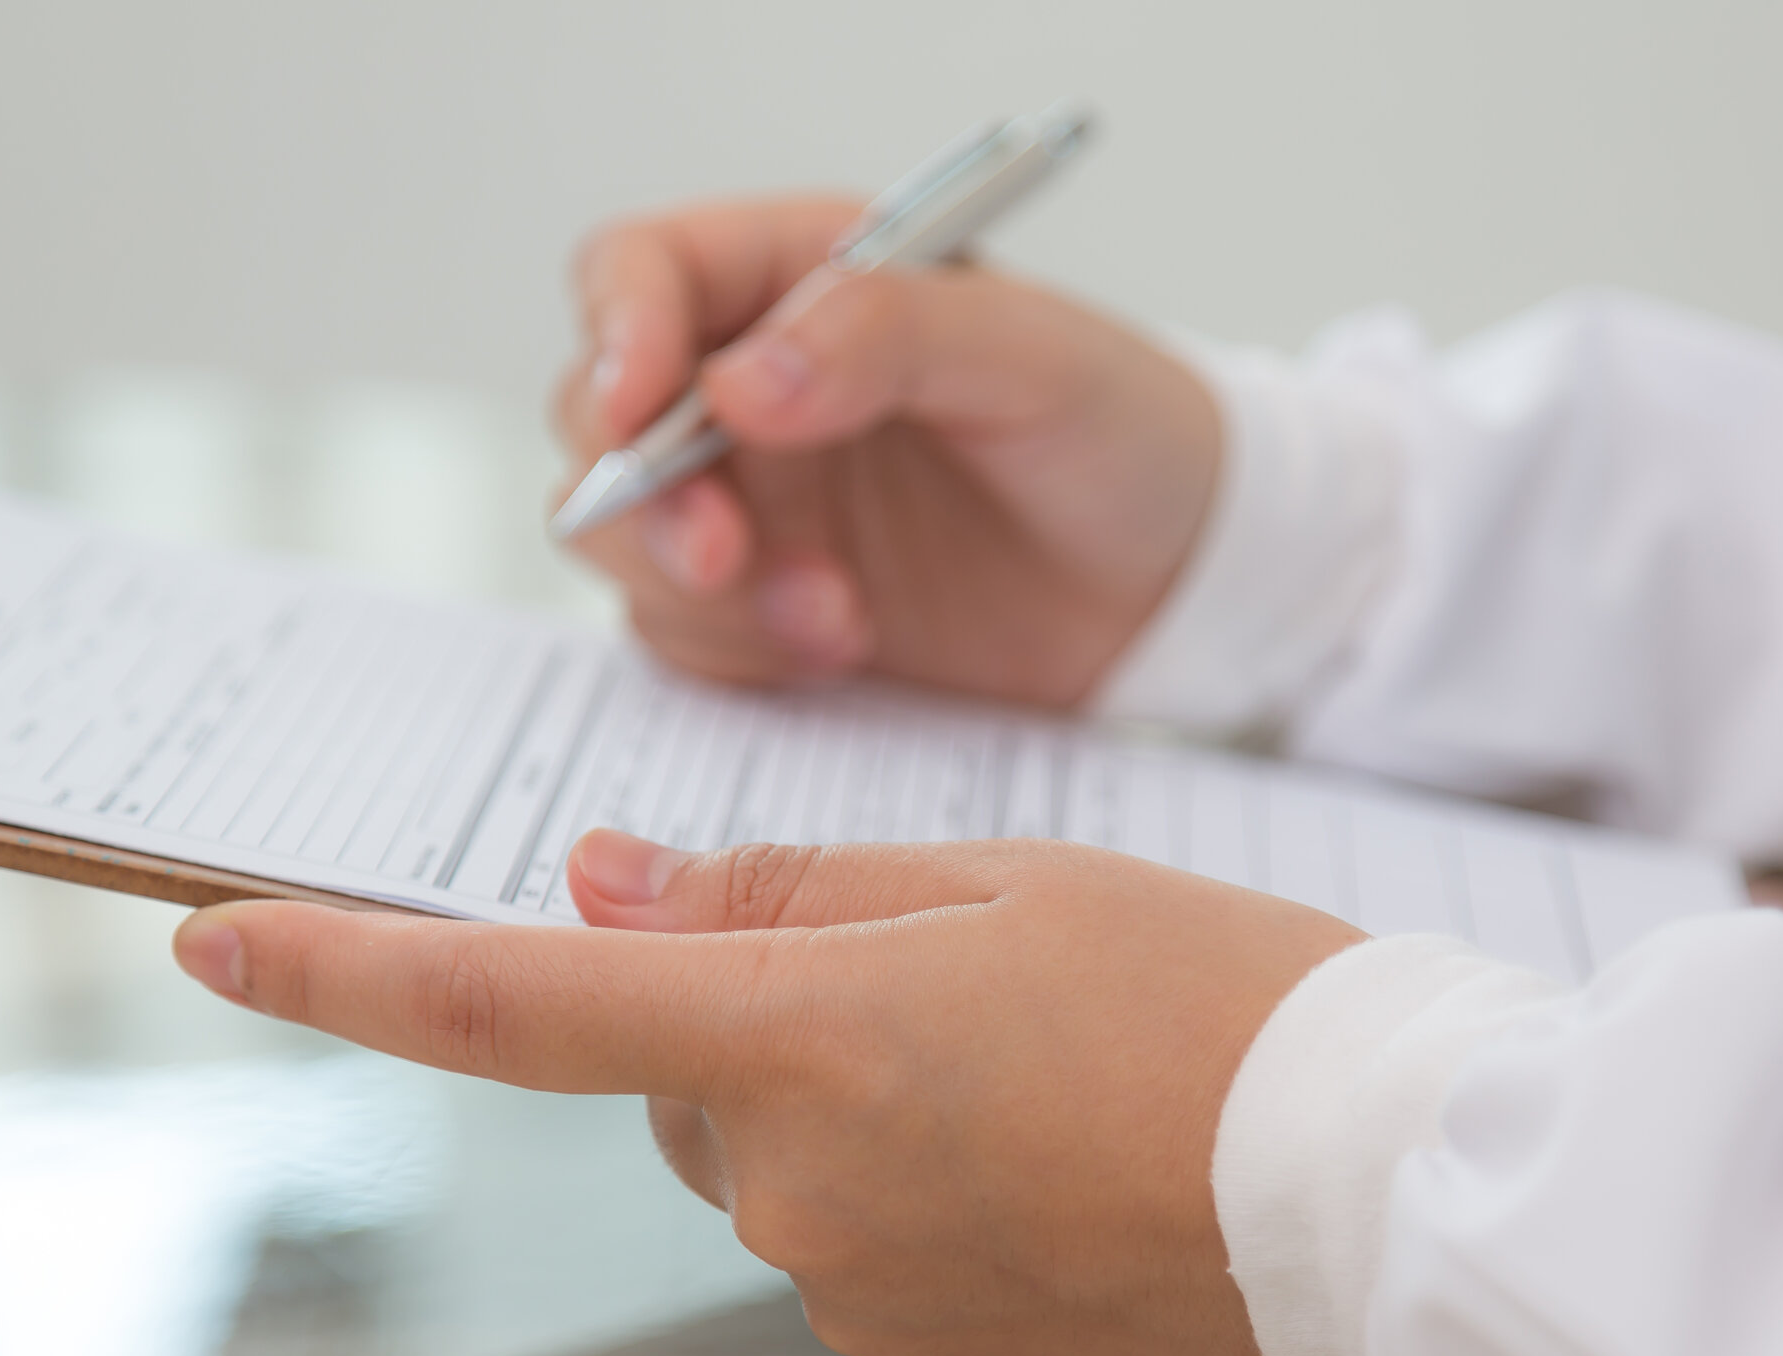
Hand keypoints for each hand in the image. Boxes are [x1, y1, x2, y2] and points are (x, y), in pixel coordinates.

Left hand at [171, 835, 1363, 1355]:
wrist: (1392, 1202)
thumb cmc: (1224, 999)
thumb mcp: (1011, 877)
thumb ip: (781, 882)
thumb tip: (607, 885)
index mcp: (808, 1041)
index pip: (513, 1007)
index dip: (347, 969)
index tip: (214, 936)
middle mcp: (799, 1195)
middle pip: (685, 1076)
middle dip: (749, 1006)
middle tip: (939, 966)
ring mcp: (861, 1301)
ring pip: (774, 1159)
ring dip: (847, 1093)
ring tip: (1037, 1066)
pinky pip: (857, 1243)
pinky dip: (912, 1181)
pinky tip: (1052, 1154)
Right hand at [557, 197, 1220, 708]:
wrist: (1183, 586)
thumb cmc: (1127, 436)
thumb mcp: (1036, 358)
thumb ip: (891, 336)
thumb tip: (741, 379)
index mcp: (804, 277)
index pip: (645, 275)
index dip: (617, 334)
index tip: (640, 404)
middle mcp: (751, 385)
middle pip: (599, 422)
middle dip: (644, 495)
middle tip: (722, 554)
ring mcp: (753, 503)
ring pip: (623, 540)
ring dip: (705, 592)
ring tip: (837, 619)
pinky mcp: (766, 607)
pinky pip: (681, 637)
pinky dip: (740, 654)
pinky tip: (844, 648)